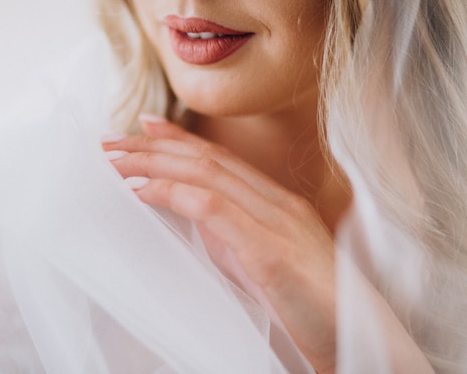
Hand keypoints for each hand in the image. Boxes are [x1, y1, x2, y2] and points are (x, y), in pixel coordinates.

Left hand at [102, 116, 337, 372]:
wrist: (359, 342)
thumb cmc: (310, 307)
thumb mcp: (263, 262)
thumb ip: (232, 236)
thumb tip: (191, 216)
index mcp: (277, 204)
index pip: (220, 159)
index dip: (179, 139)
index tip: (144, 126)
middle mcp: (277, 203)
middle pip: (207, 158)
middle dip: (154, 147)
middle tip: (110, 141)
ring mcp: (276, 222)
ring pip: (206, 173)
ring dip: (153, 163)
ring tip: (113, 162)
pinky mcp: (269, 250)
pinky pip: (212, 207)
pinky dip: (171, 192)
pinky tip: (139, 190)